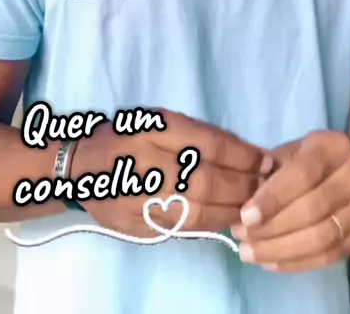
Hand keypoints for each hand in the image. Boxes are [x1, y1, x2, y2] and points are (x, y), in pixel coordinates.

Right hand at [71, 111, 272, 237]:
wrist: (83, 165)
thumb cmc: (132, 135)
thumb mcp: (162, 119)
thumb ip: (200, 135)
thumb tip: (248, 153)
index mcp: (153, 128)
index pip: (208, 144)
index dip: (243, 155)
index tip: (266, 160)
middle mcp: (145, 162)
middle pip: (205, 181)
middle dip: (242, 186)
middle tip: (265, 186)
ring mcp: (138, 197)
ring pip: (195, 211)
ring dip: (231, 210)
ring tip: (251, 205)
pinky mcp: (136, 224)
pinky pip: (181, 228)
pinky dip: (209, 225)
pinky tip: (225, 218)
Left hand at [230, 131, 349, 272]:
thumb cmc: (315, 159)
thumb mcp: (293, 151)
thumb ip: (271, 171)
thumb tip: (243, 201)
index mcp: (333, 147)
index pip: (303, 175)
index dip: (273, 198)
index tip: (245, 217)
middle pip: (313, 210)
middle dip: (272, 228)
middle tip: (242, 237)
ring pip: (321, 238)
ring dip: (280, 250)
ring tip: (250, 253)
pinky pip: (328, 256)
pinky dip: (296, 263)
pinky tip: (270, 262)